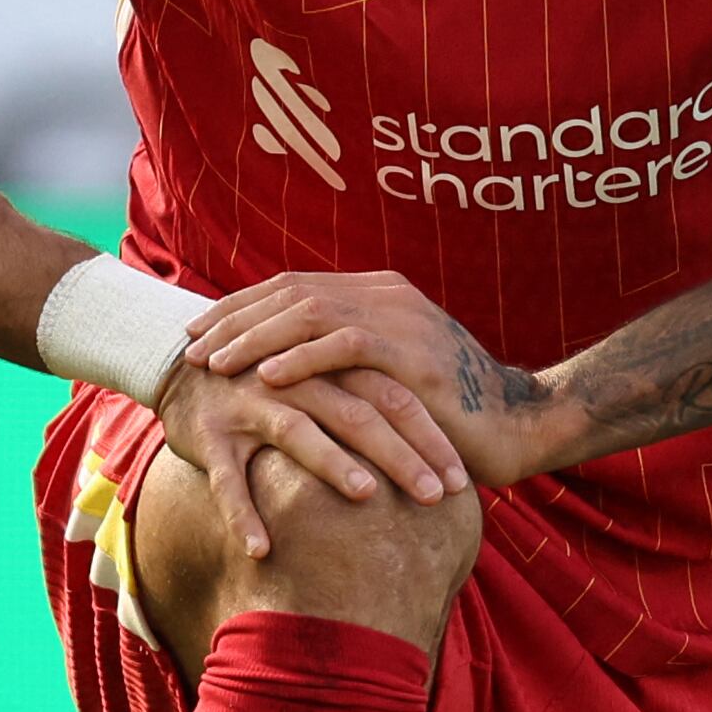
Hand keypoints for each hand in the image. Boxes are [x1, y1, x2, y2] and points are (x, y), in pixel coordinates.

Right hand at [154, 350, 465, 562]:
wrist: (182, 362)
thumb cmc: (273, 382)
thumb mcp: (326, 378)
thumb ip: (372, 398)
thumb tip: (439, 447)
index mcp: (332, 364)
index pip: (394, 397)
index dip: (430, 436)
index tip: (462, 481)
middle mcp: (295, 378)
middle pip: (356, 411)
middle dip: (400, 454)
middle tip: (435, 495)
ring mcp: (250, 402)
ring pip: (295, 432)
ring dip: (331, 463)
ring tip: (366, 495)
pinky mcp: (209, 432)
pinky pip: (225, 477)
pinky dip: (241, 514)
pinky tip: (262, 551)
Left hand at [188, 271, 578, 487]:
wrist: (521, 424)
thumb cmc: (452, 412)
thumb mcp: (391, 376)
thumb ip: (350, 362)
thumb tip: (291, 373)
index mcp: (379, 293)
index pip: (293, 287)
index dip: (242, 306)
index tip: (200, 330)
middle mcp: (386, 294)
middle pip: (290, 292)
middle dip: (235, 319)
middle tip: (190, 346)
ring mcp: (400, 318)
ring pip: (308, 313)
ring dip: (255, 339)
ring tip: (216, 363)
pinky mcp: (412, 352)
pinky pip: (343, 346)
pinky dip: (300, 359)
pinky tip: (266, 378)